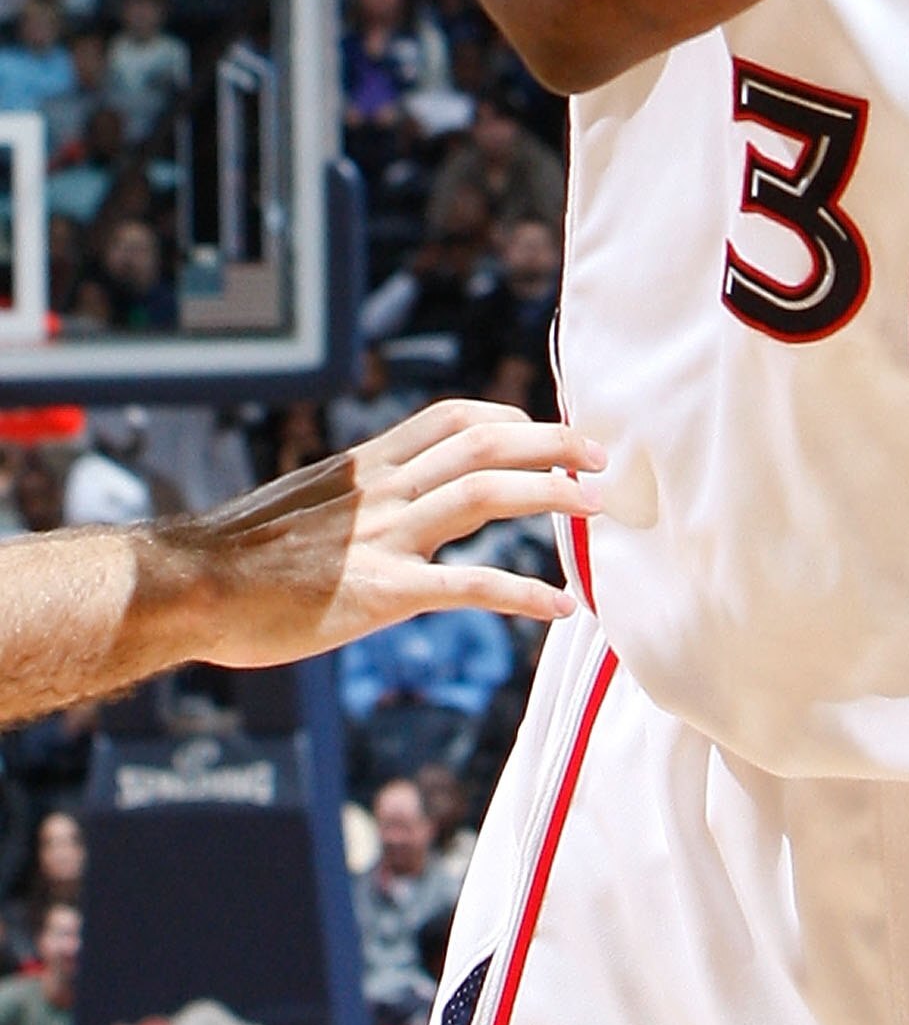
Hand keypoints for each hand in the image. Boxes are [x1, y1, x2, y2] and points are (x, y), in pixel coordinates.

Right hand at [194, 399, 606, 669]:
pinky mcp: (382, 591)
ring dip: (554, 498)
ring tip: (601, 509)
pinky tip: (561, 607)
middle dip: (553, 444)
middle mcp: (383, 490)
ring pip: (489, 497)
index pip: (452, 418)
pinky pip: (469, 586)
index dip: (508, 419)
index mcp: (365, 467)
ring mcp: (384, 538)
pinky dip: (523, 594)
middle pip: (486, 445)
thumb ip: (352, 498)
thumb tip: (387, 502)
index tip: (544, 430)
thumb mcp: (302, 504)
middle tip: (603, 457)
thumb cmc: (238, 555)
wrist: (190, 586)